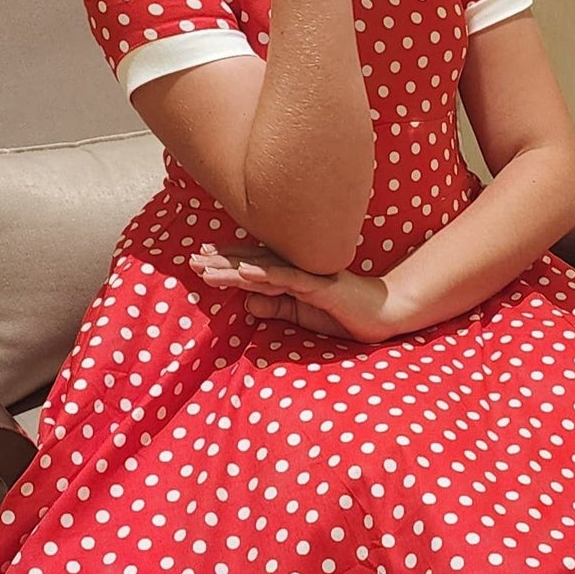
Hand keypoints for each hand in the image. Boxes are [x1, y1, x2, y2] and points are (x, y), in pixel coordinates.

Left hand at [188, 240, 403, 343]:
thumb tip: (247, 305)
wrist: (382, 314)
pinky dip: (266, 275)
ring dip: (234, 268)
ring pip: (263, 269)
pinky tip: (246, 273)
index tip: (201, 261)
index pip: (254, 267)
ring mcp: (308, 274)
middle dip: (221, 262)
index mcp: (292, 275)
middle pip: (252, 263)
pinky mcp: (320, 285)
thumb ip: (277, 308)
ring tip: (207, 267)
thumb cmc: (344, 313)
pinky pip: (289, 279)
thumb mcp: (302, 315)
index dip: (227, 264)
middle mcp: (297, 268)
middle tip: (191, 258)